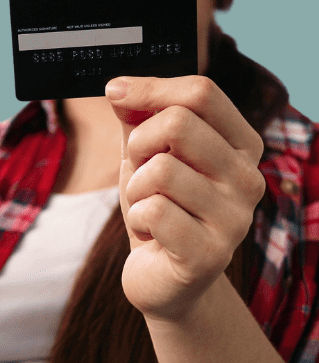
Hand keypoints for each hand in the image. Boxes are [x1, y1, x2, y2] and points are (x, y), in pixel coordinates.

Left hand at [105, 76, 264, 321]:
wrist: (162, 275)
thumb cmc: (158, 207)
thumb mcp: (146, 154)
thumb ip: (138, 118)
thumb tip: (119, 87)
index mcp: (242, 146)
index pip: (201, 92)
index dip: (149, 88)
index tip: (114, 93)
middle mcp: (249, 179)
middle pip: (178, 123)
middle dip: (139, 144)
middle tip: (141, 173)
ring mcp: (235, 220)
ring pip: (160, 170)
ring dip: (135, 189)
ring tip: (147, 209)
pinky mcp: (209, 255)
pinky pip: (152, 211)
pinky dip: (136, 218)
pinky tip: (150, 235)